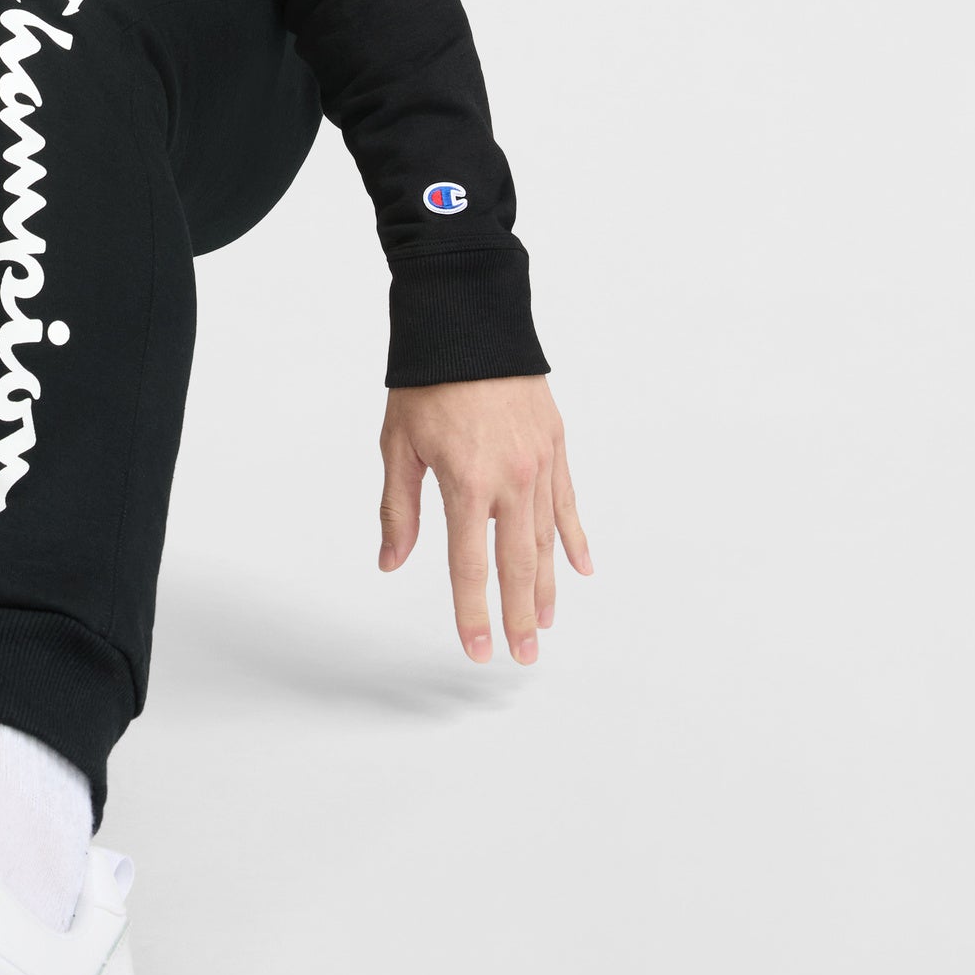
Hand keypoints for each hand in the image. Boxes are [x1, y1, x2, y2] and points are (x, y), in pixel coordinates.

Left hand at [378, 373, 590, 664]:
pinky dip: (574, 538)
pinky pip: (568, 502)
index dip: (473, 612)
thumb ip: (399, 508)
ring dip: (547, 585)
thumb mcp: (398, 443)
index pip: (470, 564)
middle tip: (524, 655)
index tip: (478, 649)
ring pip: (547, 539)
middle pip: (518, 563)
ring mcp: (539, 462)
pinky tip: (581, 568)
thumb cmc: (426, 379)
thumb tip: (392, 561)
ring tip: (545, 623)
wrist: (468, 318)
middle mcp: (511, 478)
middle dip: (520, 614)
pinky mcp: (556, 444)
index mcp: (466, 481)